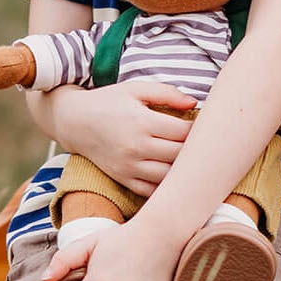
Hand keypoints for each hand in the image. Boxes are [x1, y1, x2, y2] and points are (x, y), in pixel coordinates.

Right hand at [52, 79, 194, 195]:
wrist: (75, 122)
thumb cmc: (109, 102)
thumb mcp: (136, 89)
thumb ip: (167, 93)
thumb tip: (195, 103)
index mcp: (142, 122)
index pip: (185, 132)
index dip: (200, 129)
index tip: (205, 126)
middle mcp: (136, 147)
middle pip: (180, 156)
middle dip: (197, 150)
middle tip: (205, 144)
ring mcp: (129, 167)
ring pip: (169, 177)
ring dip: (184, 171)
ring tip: (192, 161)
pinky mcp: (123, 179)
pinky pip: (152, 191)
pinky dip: (167, 187)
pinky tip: (175, 177)